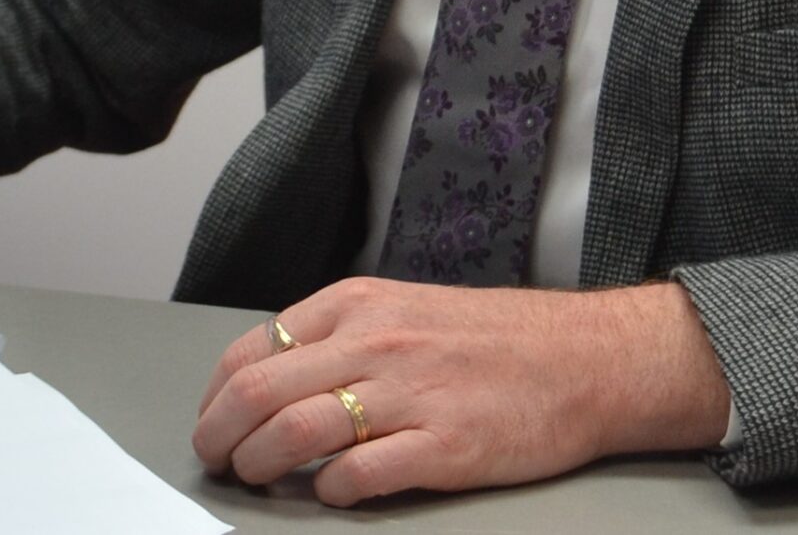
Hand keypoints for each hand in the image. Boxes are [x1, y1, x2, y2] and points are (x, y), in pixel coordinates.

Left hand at [190, 277, 729, 505]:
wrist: (585, 359)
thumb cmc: (495, 341)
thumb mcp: (404, 311)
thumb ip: (339, 339)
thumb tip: (269, 383)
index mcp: (358, 305)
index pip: (252, 349)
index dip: (216, 396)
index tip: (212, 423)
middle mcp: (376, 342)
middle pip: (259, 392)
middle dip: (219, 436)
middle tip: (216, 463)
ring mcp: (410, 393)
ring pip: (296, 432)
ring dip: (260, 466)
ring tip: (256, 480)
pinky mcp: (443, 447)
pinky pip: (359, 476)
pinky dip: (330, 491)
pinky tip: (331, 492)